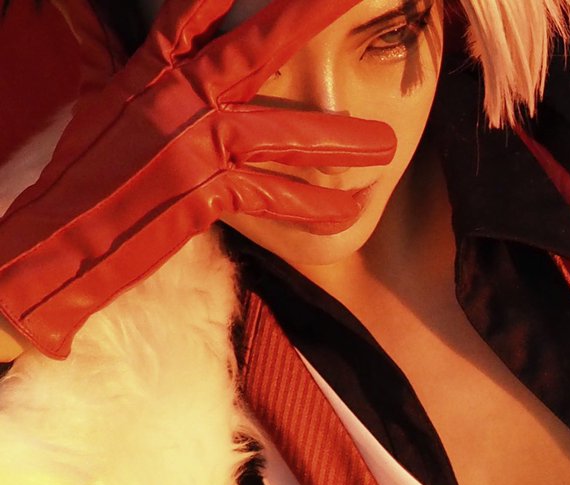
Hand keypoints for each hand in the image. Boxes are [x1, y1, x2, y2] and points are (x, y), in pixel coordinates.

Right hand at [0, 0, 397, 358]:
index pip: (189, 15)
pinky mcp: (201, 194)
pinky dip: (314, 208)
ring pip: (280, 133)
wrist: (49, 244)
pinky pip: (274, 197)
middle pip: (251, 50)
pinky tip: (348, 212)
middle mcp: (170, 100)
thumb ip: (125, 71)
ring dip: (340, 141)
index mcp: (145, 74)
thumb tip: (120, 35)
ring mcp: (188, 146)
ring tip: (387, 145)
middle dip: (302, 18)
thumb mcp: (101, 110)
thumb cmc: (78, 181)